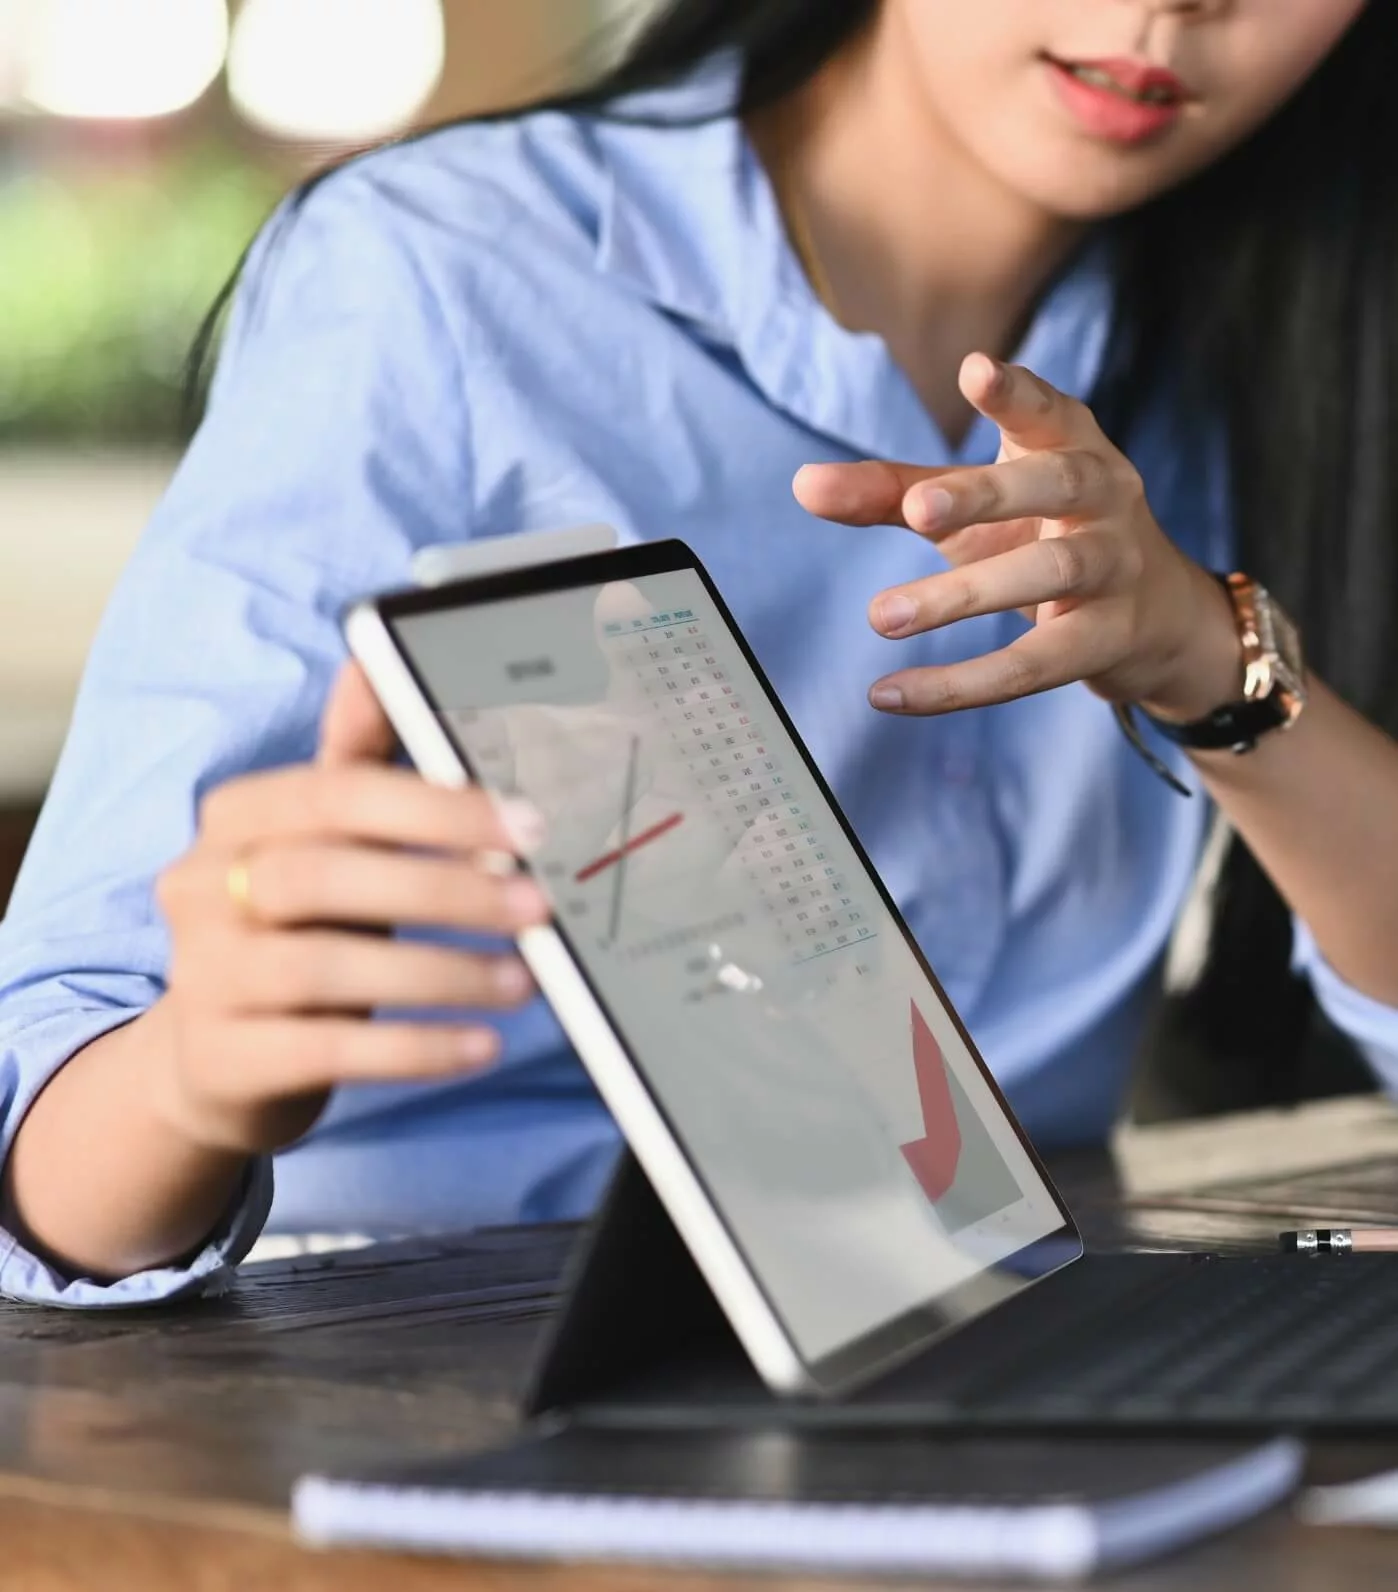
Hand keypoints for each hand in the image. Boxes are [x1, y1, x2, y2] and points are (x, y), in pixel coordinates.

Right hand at [151, 662, 550, 1154]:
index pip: (335, 794)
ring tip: (522, 981)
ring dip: (441, 973)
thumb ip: (356, 764)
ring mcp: (203, 978)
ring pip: (323, 969)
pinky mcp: (222, 1060)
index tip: (528, 826)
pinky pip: (328, 1053)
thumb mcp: (323, 848)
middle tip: (537, 905)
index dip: (436, 807)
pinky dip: (416, 1050)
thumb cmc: (295, 930)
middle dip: (445, 888)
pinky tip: (481, 1044)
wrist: (215, 1062)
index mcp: (236, 817)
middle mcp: (203, 889)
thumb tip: (375, 660)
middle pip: (324, 877)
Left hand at [794, 353, 1241, 722]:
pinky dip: (960, 685)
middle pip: (1053, 483)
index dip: (1016, 392)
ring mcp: (1115, 565)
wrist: (1153, 618)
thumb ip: (893, 492)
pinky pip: (1034, 665)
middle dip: (986, 493)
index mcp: (1070, 443)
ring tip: (881, 616)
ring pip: (1049, 571)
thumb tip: (802, 483)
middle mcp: (1105, 494)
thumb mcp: (972, 509)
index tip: (977, 371)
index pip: (1046, 409)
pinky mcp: (1107, 639)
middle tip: (917, 509)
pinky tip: (891, 694)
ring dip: (963, 594)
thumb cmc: (1043, 535)